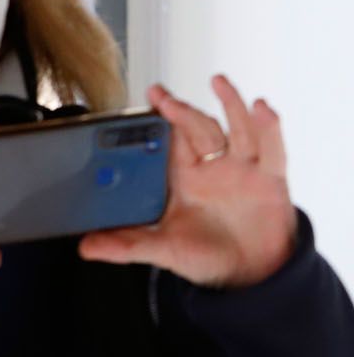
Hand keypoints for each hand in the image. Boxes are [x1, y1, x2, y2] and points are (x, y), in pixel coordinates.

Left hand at [79, 76, 297, 288]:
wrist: (251, 275)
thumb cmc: (206, 256)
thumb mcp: (163, 250)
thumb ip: (127, 246)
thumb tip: (85, 248)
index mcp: (184, 176)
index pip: (169, 139)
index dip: (158, 120)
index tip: (144, 101)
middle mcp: (212, 166)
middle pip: (197, 128)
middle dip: (179, 109)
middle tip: (159, 94)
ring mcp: (243, 169)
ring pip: (236, 129)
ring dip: (230, 104)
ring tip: (218, 82)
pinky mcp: (271, 179)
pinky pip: (272, 150)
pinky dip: (269, 128)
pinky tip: (262, 108)